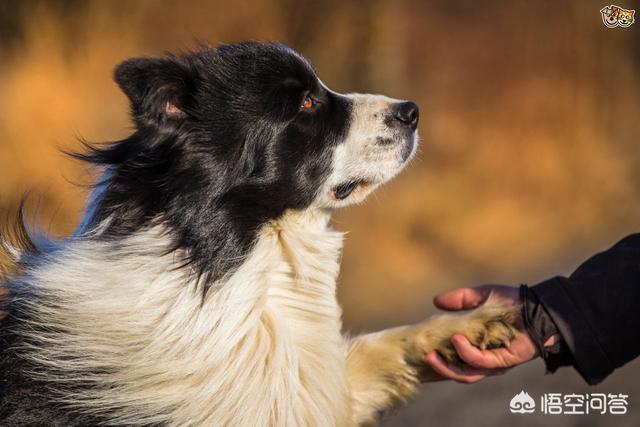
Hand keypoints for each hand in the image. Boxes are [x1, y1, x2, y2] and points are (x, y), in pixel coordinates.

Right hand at [423, 285, 548, 383]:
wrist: (538, 306)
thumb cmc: (512, 302)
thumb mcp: (481, 297)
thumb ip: (460, 300)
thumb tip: (435, 301)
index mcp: (476, 346)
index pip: (452, 359)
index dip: (436, 359)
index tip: (420, 349)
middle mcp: (483, 359)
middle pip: (455, 373)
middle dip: (437, 368)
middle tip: (423, 355)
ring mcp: (493, 363)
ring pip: (465, 374)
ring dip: (446, 367)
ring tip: (432, 354)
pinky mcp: (502, 362)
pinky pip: (480, 362)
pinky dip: (465, 352)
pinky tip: (456, 339)